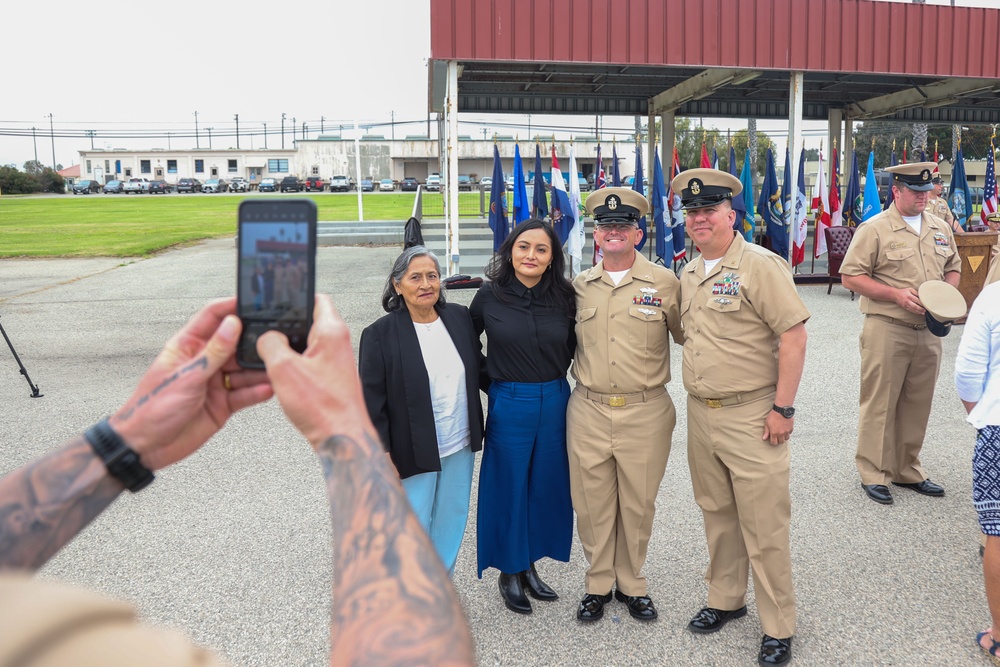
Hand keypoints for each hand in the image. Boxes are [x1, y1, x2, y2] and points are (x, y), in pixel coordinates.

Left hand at [110, 298, 272, 469]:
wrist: (146, 446)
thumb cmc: (152, 408)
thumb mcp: (186, 376)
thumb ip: (213, 352)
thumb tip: (232, 324)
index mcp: (187, 347)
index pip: (212, 318)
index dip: (232, 307)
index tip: (253, 302)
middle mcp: (203, 362)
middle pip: (234, 343)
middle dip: (253, 340)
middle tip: (274, 339)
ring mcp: (214, 382)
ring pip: (244, 370)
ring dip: (259, 369)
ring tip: (274, 367)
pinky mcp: (223, 403)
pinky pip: (245, 393)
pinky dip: (257, 391)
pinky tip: (268, 388)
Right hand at [257, 294, 374, 448]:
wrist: (341, 438)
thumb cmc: (324, 408)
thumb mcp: (284, 369)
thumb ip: (270, 344)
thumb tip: (266, 337)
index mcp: (332, 331)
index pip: (316, 297)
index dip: (294, 295)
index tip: (277, 298)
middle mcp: (337, 342)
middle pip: (308, 320)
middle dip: (287, 324)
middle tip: (268, 331)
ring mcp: (335, 359)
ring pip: (307, 342)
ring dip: (289, 348)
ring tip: (273, 357)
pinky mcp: (331, 376)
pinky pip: (308, 361)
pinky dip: (294, 364)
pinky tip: (283, 376)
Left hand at [762, 411, 792, 445]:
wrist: (781, 410)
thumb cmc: (773, 416)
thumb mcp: (767, 423)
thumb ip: (766, 432)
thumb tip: (764, 438)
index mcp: (774, 433)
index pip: (774, 443)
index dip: (773, 442)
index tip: (772, 439)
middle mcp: (781, 433)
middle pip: (781, 442)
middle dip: (778, 440)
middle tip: (777, 436)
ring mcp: (786, 431)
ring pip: (786, 438)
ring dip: (784, 437)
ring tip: (781, 433)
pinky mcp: (791, 428)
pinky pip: (790, 433)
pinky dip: (788, 432)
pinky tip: (785, 428)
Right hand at [894, 287, 924, 314]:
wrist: (895, 295)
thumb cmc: (903, 292)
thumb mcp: (910, 289)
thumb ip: (916, 292)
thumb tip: (921, 296)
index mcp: (910, 296)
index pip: (917, 301)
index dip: (922, 303)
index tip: (926, 305)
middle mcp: (908, 301)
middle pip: (915, 306)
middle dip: (921, 309)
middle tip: (925, 310)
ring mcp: (906, 305)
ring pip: (913, 309)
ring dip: (918, 312)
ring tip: (923, 313)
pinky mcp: (905, 307)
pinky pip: (910, 310)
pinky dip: (915, 312)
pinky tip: (918, 313)